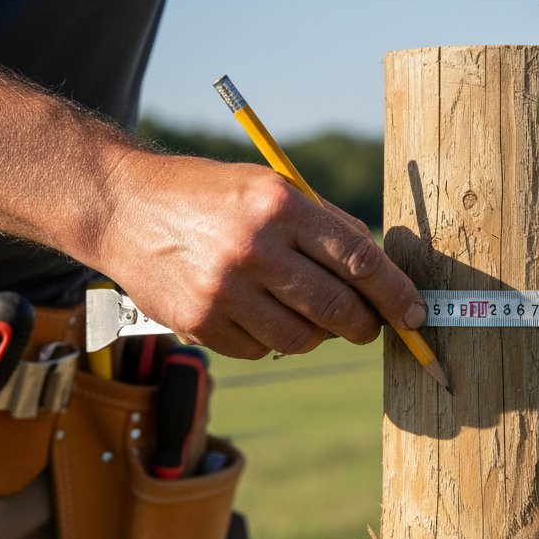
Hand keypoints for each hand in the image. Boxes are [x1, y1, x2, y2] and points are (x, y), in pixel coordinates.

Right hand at [102, 153, 426, 358]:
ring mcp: (223, 290)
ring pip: (301, 339)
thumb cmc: (210, 196)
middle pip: (337, 309)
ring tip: (305, 313)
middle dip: (365, 326)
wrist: (123, 206)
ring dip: (316, 334)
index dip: (396, 295)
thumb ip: (324, 227)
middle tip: (369, 327)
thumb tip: (380, 277)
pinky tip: (258, 314)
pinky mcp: (198, 322)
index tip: (415, 314)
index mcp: (280, 206)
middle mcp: (253, 248)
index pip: (359, 261)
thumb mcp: (270, 188)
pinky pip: (260, 350)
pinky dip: (270, 340)